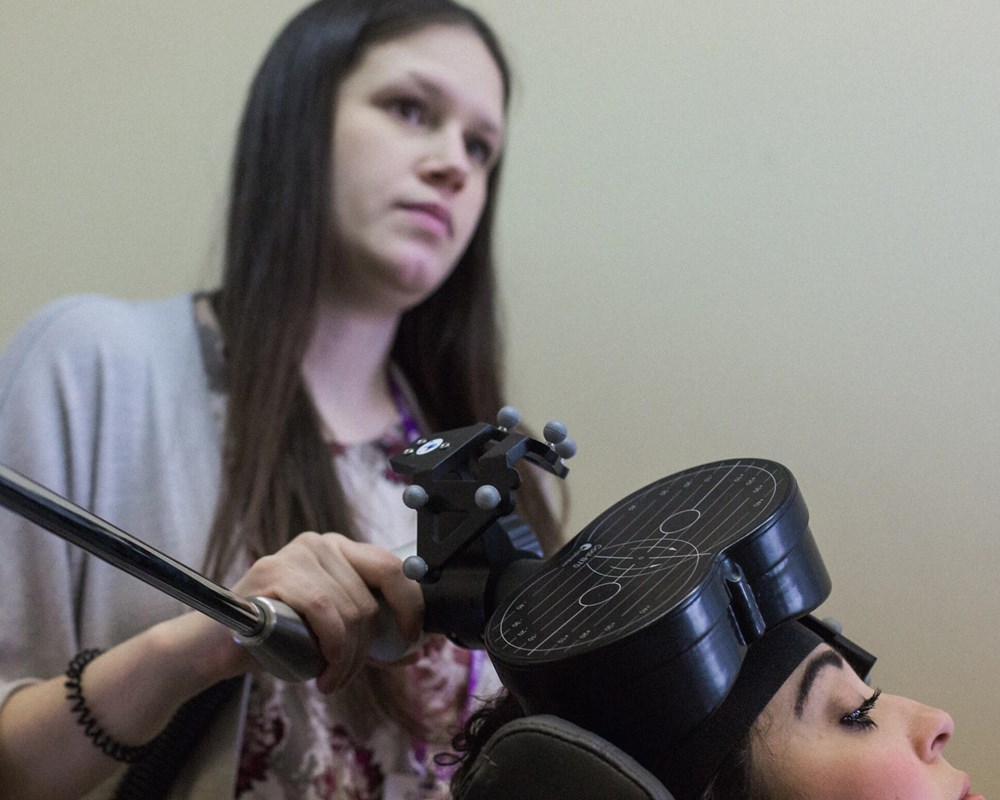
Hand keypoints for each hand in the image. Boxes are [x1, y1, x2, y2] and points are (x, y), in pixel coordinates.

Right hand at [232, 532, 423, 691]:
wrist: (217, 645)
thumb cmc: (275, 636)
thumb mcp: (332, 634)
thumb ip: (371, 638)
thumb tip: (417, 649)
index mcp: (341, 550)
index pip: (392, 567)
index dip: (410, 604)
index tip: (408, 638)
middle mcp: (322, 543)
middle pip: (370, 598)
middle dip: (367, 649)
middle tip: (346, 674)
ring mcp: (298, 554)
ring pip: (351, 611)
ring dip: (346, 659)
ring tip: (330, 678)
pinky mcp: (275, 571)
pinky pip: (326, 613)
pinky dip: (331, 649)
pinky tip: (321, 672)